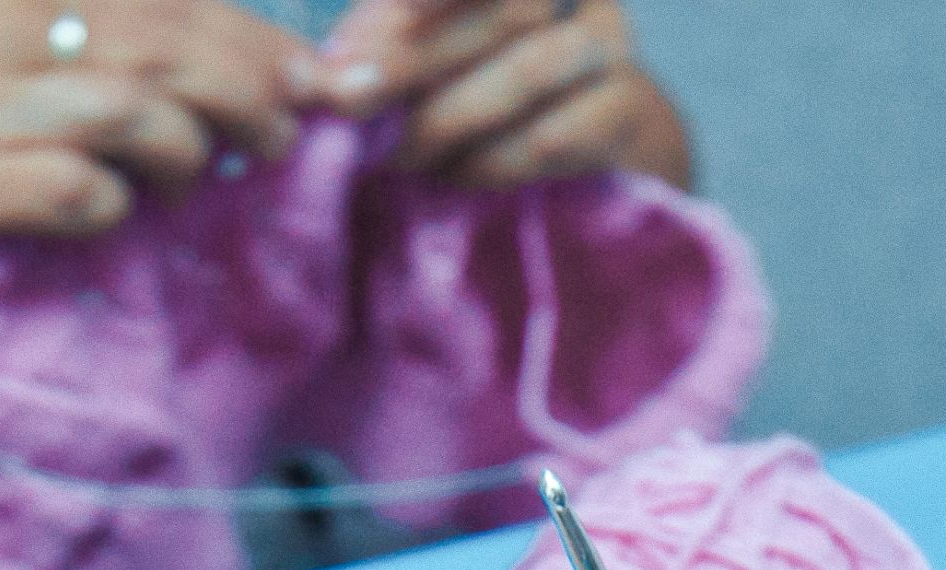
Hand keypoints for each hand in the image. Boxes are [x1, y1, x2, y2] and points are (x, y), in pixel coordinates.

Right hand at [0, 0, 305, 249]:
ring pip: (126, 113)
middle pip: (157, 47)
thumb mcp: (110, 59)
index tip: (316, 86)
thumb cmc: (41, 129)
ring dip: (181, 157)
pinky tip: (114, 213)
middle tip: (272, 143)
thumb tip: (330, 75)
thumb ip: (198, 49)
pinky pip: (77, 190)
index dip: (254, 40)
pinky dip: (114, 208)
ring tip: (192, 181)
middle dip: (239, 99)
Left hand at [304, 0, 686, 188]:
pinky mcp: (625, 113)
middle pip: (508, 9)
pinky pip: (556, 134)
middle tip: (352, 102)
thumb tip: (320, 81)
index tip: (380, 24)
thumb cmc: (484, 89)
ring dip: (453, 116)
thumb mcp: (429, 56)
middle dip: (416, 58)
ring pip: (532, 68)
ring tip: (402, 155)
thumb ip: (383, 49)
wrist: (588, 146)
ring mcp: (609, 47)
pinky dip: (496, 160)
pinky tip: (458, 177)